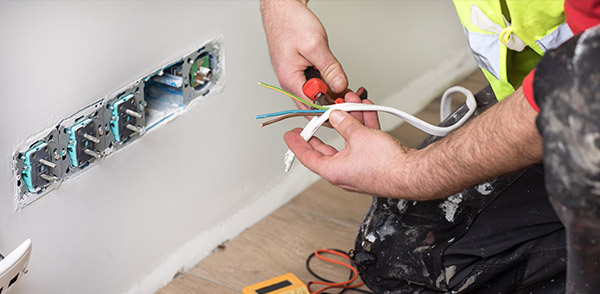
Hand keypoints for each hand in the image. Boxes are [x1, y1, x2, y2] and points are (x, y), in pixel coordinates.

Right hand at [261, 0, 347, 109]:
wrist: (282, 9)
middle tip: (351, 96)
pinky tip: (337, 80)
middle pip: (314, 105)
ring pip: (316, 95)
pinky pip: (314, 85)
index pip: (312, 107)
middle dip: (333, 102)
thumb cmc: (291, 23)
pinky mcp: (300, 72)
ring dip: (331, 93)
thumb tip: (340, 86)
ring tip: (346, 87)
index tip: (347, 102)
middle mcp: (290, 82)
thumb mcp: (315, 45)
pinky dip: (327, 84)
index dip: (332, 107)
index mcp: (290, 80)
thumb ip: (329, 68)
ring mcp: (294, 78)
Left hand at [284, 92, 416, 196]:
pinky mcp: (373, 163)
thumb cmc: (386, 165)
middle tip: (317, 117)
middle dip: (326, 126)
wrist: (412, 173)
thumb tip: (335, 115)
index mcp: (333, 170)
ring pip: (348, 141)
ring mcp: (359, 168)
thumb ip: (344, 123)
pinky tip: (366, 111)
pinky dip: (363, 127)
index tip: (290, 136)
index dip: (297, 144)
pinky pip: (363, 142)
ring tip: (349, 103)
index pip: (307, 156)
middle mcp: (344, 172)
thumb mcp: (358, 136)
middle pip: (327, 147)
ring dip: (349, 121)